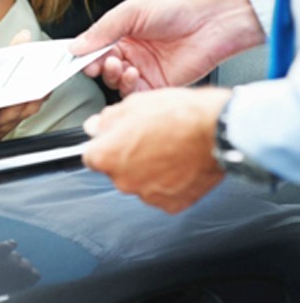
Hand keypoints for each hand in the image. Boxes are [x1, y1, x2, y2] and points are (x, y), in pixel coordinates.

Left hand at [0, 30, 43, 151]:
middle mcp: (12, 115)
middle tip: (40, 79)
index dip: (49, 82)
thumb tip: (25, 34)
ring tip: (15, 91)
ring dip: (14, 104)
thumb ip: (11, 56)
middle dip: (35, 92)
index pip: (39, 92)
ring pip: (10, 115)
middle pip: (28, 104)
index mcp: (19, 102)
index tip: (57, 69)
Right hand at [70, 0, 263, 96]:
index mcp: (122, 32)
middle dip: (96, 66)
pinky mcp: (159, 83)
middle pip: (102, 67)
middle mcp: (132, 51)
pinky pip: (135, 93)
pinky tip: (132, 75)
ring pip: (115, 82)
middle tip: (97, 63)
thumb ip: (103, 31)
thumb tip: (77, 46)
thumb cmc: (179, 6)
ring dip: (112, 76)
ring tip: (118, 66)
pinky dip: (128, 87)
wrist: (213, 19)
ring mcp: (145, 68)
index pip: (95, 47)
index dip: (85, 54)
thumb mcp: (132, 11)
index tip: (77, 58)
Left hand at [82, 87, 229, 212]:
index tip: (113, 139)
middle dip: (127, 157)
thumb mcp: (134, 104)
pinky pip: (162, 193)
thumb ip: (107, 119)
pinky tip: (178, 163)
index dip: (103, 145)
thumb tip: (95, 126)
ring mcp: (147, 195)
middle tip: (148, 139)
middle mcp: (123, 180)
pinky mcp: (172, 204)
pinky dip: (168, 182)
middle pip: (115, 170)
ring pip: (139, 182)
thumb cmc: (178, 114)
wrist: (217, 130)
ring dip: (147, 170)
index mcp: (106, 156)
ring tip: (168, 148)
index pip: (90, 156)